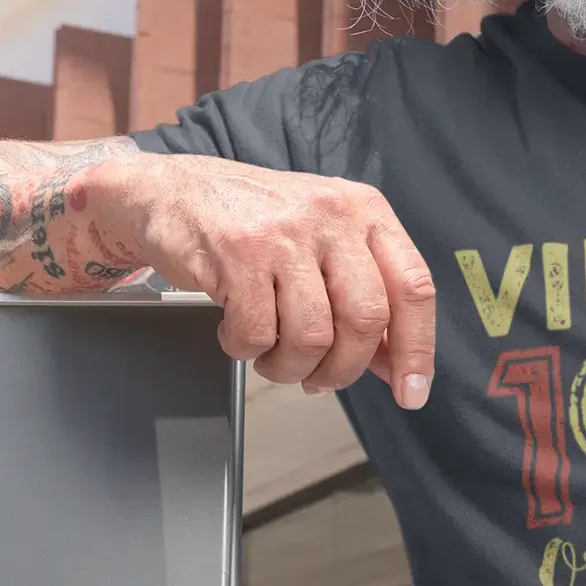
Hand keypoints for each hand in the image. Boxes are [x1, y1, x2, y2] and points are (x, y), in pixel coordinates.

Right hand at [89, 154, 434, 400]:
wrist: (168, 192)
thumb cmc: (252, 224)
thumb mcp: (322, 245)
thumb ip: (362, 297)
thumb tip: (396, 364)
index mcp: (364, 211)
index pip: (413, 287)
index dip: (417, 349)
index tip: (412, 393)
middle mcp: (331, 215)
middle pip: (366, 320)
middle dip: (343, 368)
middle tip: (318, 380)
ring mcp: (284, 233)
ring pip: (312, 336)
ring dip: (290, 367)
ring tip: (271, 356)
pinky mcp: (237, 253)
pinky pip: (258, 334)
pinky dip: (246, 350)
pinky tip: (236, 330)